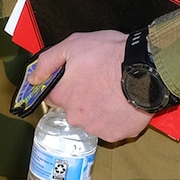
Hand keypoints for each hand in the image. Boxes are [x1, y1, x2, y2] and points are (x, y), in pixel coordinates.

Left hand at [28, 30, 150, 142]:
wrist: (147, 69)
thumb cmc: (111, 55)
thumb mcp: (74, 45)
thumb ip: (48, 62)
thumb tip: (33, 77)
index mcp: (64, 96)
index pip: (52, 96)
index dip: (64, 85)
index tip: (76, 79)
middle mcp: (76, 117)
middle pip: (74, 109)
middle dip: (84, 97)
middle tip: (100, 81)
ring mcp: (96, 128)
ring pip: (93, 119)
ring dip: (100, 108)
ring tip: (115, 91)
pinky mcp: (117, 134)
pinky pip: (112, 127)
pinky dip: (117, 117)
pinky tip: (124, 102)